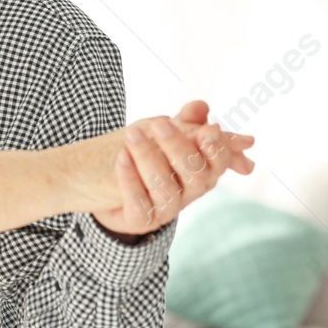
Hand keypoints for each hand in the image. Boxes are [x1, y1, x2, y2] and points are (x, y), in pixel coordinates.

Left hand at [95, 100, 254, 237]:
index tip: (208, 129)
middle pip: (195, 174)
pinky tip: (122, 157)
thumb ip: (186, 121)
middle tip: (159, 123)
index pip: (219, 162)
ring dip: (148, 158)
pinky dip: (130, 178)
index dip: (217, 148)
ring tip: (131, 135)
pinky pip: (139, 202)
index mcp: (203, 171)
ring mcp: (166, 210)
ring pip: (165, 188)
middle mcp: (189, 193)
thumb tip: (202, 106)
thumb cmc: (150, 157)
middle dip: (179, 147)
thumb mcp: (168, 135)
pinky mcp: (141, 221)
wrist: (107, 186)